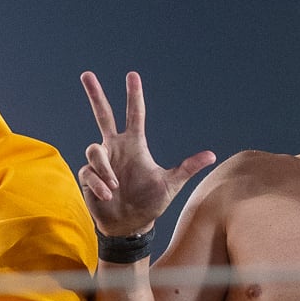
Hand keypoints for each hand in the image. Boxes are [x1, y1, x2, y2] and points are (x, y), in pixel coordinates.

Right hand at [77, 71, 215, 238]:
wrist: (129, 226)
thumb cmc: (150, 203)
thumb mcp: (170, 185)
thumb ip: (187, 168)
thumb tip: (212, 155)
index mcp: (135, 145)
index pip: (134, 114)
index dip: (134, 95)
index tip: (132, 75)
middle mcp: (116, 148)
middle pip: (103, 115)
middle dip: (95, 95)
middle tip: (87, 74)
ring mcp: (101, 162)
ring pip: (94, 149)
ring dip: (105, 169)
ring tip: (115, 187)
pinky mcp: (88, 175)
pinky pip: (89, 172)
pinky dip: (99, 183)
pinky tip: (107, 195)